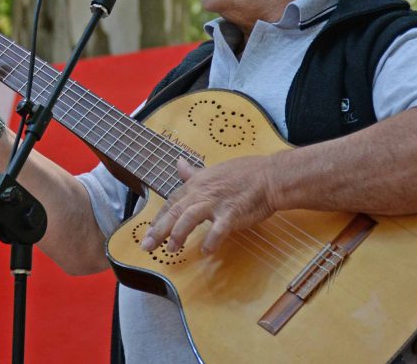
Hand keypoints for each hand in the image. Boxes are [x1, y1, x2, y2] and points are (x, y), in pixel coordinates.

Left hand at [140, 155, 276, 255]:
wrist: (269, 176)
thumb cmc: (244, 173)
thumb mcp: (213, 170)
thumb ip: (193, 172)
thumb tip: (178, 164)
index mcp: (197, 184)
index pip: (172, 202)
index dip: (158, 218)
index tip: (148, 232)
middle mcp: (202, 193)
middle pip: (175, 211)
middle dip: (159, 229)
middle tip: (146, 246)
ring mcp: (217, 202)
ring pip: (190, 217)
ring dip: (178, 233)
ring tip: (171, 249)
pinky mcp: (232, 212)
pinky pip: (219, 228)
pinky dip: (211, 240)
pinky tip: (205, 251)